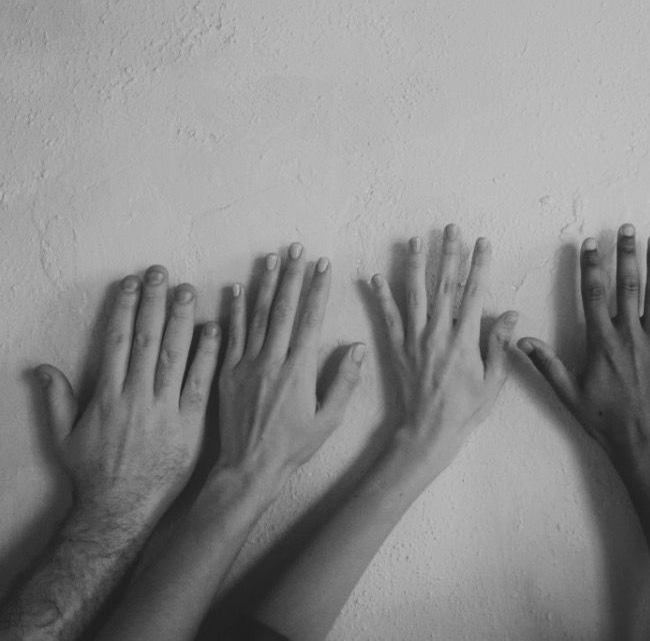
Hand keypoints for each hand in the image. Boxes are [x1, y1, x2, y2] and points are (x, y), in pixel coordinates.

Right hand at [37, 266, 219, 519]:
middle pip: (147, 339)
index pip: (117, 341)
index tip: (131, 283)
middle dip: (154, 302)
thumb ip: (56, 400)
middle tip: (162, 272)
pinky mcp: (190, 423)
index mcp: (107, 395)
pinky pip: (200, 382)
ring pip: (174, 354)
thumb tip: (41, 368)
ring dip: (182, 319)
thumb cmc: (93, 474)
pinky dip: (208, 354)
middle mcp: (136, 396)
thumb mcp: (64, 437)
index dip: (124, 308)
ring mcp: (164, 409)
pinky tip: (215, 329)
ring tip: (189, 289)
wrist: (121, 508)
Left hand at [216, 244, 362, 485]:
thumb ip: (343, 382)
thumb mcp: (328, 420)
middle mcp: (271, 361)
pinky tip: (236, 289)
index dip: (317, 289)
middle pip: (282, 309)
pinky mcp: (226, 373)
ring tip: (271, 257)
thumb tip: (357, 348)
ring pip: (256, 315)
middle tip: (297, 248)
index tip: (323, 264)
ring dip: (265, 283)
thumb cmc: (293, 447)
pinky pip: (230, 334)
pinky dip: (234, 310)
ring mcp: (245, 365)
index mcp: (298, 370)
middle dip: (292, 275)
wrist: (249, 468)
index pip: (310, 319)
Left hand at [370, 225, 517, 468]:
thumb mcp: (493, 381)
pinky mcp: (397, 349)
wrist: (428, 431)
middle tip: (450, 228)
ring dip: (415, 265)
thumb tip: (510, 314)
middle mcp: (437, 333)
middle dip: (448, 254)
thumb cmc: (465, 410)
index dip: (479, 264)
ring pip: (414, 294)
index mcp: (464, 340)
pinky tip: (376, 276)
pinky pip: (388, 318)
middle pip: (444, 285)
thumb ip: (500, 345)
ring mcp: (414, 339)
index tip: (482, 242)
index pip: (474, 293)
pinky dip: (381, 296)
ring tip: (415, 240)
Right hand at [518, 225, 649, 462]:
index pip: (594, 294)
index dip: (592, 266)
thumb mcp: (568, 393)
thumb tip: (521, 340)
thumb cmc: (604, 418)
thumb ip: (546, 364)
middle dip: (626, 254)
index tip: (590, 243)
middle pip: (627, 285)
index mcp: (602, 342)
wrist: (643, 439)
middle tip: (627, 228)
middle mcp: (629, 335)